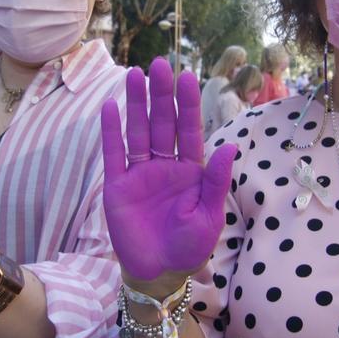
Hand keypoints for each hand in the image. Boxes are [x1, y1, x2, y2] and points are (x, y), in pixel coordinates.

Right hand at [101, 58, 237, 296]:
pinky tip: (109, 106)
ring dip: (136, 103)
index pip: (190, 130)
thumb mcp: (209, 216)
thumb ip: (216, 182)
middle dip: (161, 95)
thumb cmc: (190, 248)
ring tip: (135, 74)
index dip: (188, 104)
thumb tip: (229, 147)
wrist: (159, 273)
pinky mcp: (117, 186)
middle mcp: (165, 166)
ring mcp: (140, 174)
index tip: (187, 77)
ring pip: (138, 131)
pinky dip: (110, 131)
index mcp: (191, 171)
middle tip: (159, 64)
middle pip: (163, 123)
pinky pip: (113, 153)